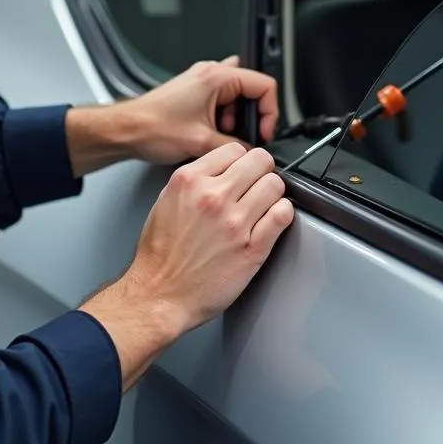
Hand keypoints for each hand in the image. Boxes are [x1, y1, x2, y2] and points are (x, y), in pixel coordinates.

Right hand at [80, 142, 293, 387]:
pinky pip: (282, 215)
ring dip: (273, 193)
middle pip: (260, 161)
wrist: (159, 294)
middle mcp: (213, 197)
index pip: (234, 149)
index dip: (242, 160)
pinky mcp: (252, 248)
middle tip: (258, 183)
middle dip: (261, 170)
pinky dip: (282, 213)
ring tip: (265, 203)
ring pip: (275, 185)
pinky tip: (273, 218)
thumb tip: (221, 169)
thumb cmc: (159, 255)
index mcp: (190, 181)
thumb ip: (194, 180)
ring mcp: (235, 222)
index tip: (243, 169)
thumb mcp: (166, 200)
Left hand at [128, 57, 278, 165]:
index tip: (263, 132)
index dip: (269, 112)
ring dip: (234, 120)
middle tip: (240, 137)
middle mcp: (209, 73)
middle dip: (249, 118)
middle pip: (251, 91)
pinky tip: (210, 134)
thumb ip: (233, 146)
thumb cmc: (151, 128)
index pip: (264, 86)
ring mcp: (201, 82)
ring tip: (220, 137)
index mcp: (216, 77)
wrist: (125, 131)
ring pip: (236, 98)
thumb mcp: (201, 142)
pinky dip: (221, 119)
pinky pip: (220, 103)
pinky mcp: (194, 93)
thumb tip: (250, 152)